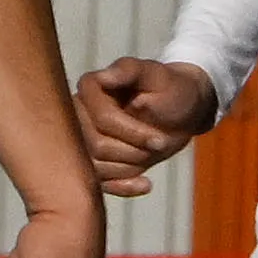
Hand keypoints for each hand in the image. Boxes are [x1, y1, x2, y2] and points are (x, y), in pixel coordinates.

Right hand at [77, 53, 220, 193]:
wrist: (179, 112)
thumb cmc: (170, 89)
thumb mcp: (157, 75)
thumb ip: (130, 71)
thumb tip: (104, 76)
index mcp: (90, 87)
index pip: (102, 120)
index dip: (133, 133)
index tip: (159, 138)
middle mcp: (78, 113)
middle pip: (97, 147)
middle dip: (134, 151)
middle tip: (158, 143)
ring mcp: (83, 138)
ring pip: (97, 168)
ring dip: (132, 166)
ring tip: (151, 152)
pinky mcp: (92, 160)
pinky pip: (99, 184)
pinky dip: (124, 187)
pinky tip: (145, 184)